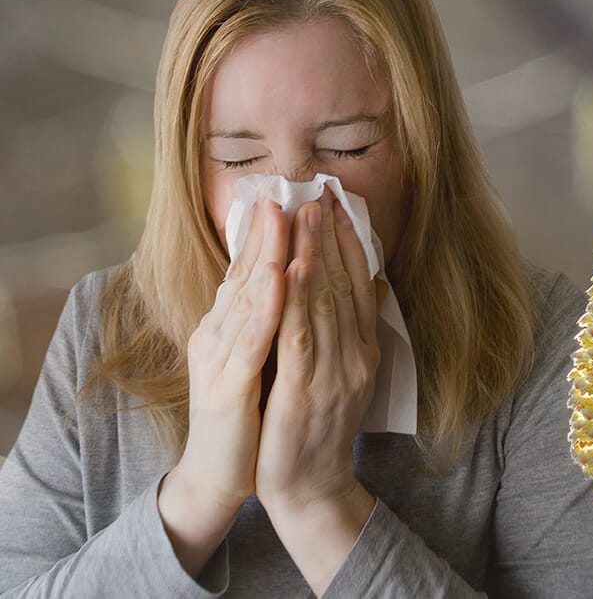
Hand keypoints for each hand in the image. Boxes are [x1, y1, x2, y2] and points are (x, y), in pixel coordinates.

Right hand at [159, 198, 288, 575]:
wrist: (222, 475)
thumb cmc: (250, 416)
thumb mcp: (268, 360)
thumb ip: (281, 322)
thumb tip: (303, 283)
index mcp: (230, 328)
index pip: (252, 272)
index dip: (270, 232)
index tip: (292, 194)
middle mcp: (219, 335)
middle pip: (248, 274)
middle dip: (273, 230)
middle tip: (291, 187)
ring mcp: (219, 359)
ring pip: (248, 297)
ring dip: (269, 252)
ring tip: (286, 213)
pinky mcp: (226, 387)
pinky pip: (251, 339)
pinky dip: (267, 304)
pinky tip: (281, 275)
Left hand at [256, 194, 381, 593]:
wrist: (312, 487)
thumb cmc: (320, 430)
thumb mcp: (345, 376)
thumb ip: (353, 332)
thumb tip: (367, 286)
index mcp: (364, 351)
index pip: (360, 287)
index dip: (349, 245)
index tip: (337, 207)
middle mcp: (356, 357)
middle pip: (346, 286)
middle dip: (331, 238)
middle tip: (321, 194)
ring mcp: (335, 374)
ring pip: (326, 303)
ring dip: (317, 255)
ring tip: (308, 215)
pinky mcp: (308, 392)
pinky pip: (303, 336)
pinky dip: (300, 299)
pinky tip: (294, 268)